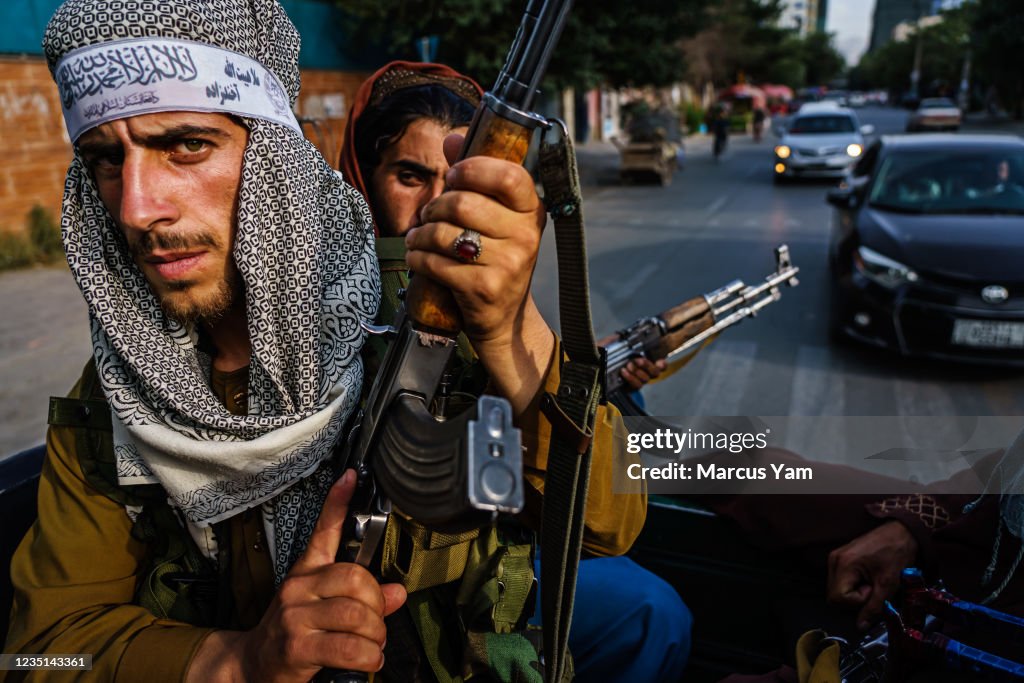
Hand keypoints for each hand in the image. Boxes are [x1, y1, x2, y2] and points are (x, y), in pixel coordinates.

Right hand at [187, 470, 406, 682]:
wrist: (251, 666)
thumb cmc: (292, 635)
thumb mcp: (323, 610)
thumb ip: (363, 599)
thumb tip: (398, 592)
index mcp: (307, 572)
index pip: (323, 531)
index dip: (337, 502)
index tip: (351, 477)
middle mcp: (299, 588)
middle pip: (356, 579)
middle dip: (377, 605)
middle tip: (377, 623)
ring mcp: (296, 617)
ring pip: (357, 614)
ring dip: (376, 634)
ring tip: (374, 645)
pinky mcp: (297, 647)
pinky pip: (349, 647)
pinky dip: (369, 657)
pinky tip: (369, 660)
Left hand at [405, 133, 553, 413]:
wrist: (504, 319)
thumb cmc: (494, 257)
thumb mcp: (496, 216)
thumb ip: (475, 175)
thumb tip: (454, 137)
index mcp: (532, 210)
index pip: (507, 175)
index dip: (473, 169)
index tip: (455, 176)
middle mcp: (526, 236)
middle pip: (463, 203)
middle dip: (435, 207)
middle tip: (429, 216)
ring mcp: (508, 264)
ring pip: (445, 233)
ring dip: (421, 234)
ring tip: (419, 238)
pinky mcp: (485, 289)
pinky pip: (436, 262)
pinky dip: (417, 257)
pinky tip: (417, 257)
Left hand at [596, 334, 666, 391]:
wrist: (592, 365)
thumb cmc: (603, 354)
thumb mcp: (612, 343)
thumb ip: (621, 338)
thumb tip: (627, 334)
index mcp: (642, 360)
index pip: (659, 365)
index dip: (662, 364)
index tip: (659, 361)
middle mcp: (641, 371)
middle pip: (655, 372)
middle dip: (647, 365)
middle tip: (637, 360)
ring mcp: (636, 380)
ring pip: (646, 379)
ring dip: (638, 372)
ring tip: (628, 366)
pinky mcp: (629, 388)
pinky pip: (636, 386)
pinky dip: (631, 378)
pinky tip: (624, 372)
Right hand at [826, 520, 917, 629]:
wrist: (902, 532)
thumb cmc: (896, 555)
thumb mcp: (888, 584)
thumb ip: (873, 607)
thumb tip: (860, 627)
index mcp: (843, 564)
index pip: (837, 598)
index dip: (856, 601)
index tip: (872, 590)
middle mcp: (834, 560)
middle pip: (833, 595)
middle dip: (854, 598)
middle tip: (873, 587)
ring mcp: (835, 557)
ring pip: (836, 589)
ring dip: (853, 592)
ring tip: (871, 581)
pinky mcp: (840, 557)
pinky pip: (840, 580)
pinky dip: (852, 584)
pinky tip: (867, 577)